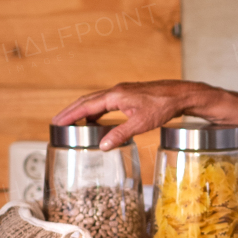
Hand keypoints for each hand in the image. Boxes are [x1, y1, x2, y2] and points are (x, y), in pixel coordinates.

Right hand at [52, 81, 237, 151]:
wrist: (181, 94)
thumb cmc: (164, 106)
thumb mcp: (141, 123)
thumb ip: (120, 134)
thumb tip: (102, 146)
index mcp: (116, 95)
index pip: (86, 105)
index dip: (70, 114)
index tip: (56, 122)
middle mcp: (116, 91)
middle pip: (87, 101)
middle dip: (71, 112)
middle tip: (56, 123)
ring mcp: (122, 93)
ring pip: (96, 102)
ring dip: (83, 112)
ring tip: (72, 125)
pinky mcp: (129, 96)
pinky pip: (106, 104)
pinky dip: (96, 113)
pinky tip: (96, 123)